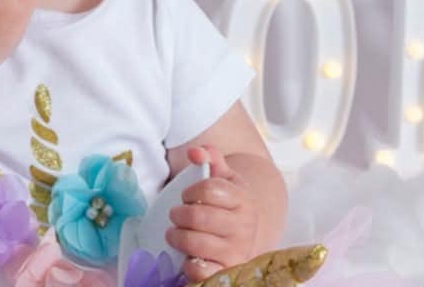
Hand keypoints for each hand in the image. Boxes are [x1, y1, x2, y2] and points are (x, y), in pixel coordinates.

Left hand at [165, 145, 258, 281]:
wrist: (247, 234)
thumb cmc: (227, 203)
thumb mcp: (223, 177)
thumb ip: (210, 157)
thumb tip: (195, 152)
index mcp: (243, 200)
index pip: (209, 189)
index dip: (190, 190)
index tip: (187, 195)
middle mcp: (244, 227)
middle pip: (197, 216)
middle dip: (179, 214)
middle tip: (176, 215)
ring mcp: (235, 252)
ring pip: (194, 243)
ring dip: (177, 236)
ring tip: (176, 233)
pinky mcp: (224, 272)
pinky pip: (199, 271)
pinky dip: (187, 264)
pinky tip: (187, 256)